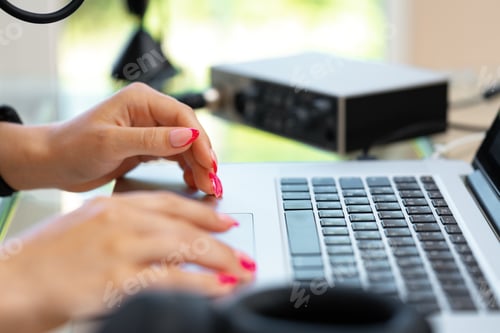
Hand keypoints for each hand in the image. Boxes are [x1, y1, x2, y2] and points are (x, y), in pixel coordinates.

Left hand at [0, 82, 221, 195]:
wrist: (51, 163)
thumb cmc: (72, 147)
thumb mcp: (111, 143)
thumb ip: (151, 140)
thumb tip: (188, 137)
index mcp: (141, 100)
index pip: (181, 117)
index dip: (200, 140)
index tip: (209, 164)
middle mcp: (149, 111)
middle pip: (188, 132)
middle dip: (203, 157)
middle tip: (212, 182)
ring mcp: (149, 129)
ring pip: (184, 146)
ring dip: (197, 165)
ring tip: (206, 186)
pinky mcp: (147, 146)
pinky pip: (174, 155)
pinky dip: (186, 168)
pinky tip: (191, 181)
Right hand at [0, 191, 253, 332]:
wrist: (6, 281)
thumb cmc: (41, 258)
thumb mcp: (84, 228)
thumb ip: (121, 228)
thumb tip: (154, 239)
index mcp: (112, 206)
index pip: (170, 203)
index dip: (203, 211)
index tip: (225, 219)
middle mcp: (120, 222)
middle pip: (185, 227)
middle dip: (220, 242)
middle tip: (241, 254)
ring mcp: (119, 250)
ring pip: (185, 250)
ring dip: (220, 263)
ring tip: (240, 272)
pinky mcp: (116, 281)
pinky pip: (171, 281)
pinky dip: (200, 286)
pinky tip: (218, 290)